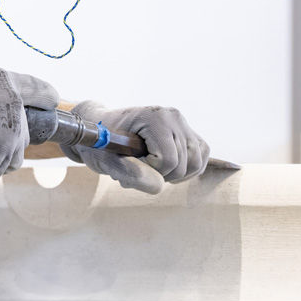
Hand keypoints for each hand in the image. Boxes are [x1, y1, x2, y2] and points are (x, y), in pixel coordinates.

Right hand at [0, 68, 58, 180]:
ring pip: (12, 157)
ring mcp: (10, 135)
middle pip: (24, 133)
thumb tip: (5, 114)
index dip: (46, 96)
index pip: (39, 89)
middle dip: (9, 139)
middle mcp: (14, 108)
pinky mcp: (0, 158)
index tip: (50, 100)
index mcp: (7, 83)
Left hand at [63, 101, 209, 193]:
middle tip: (137, 168)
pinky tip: (165, 168)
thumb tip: (159, 185)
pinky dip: (186, 170)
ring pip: (195, 163)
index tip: (130, 163)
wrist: (100, 130)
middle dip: (161, 175)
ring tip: (150, 169)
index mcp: (154, 117)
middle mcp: (173, 115)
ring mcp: (182, 122)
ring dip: (175, 175)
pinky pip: (200, 158)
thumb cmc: (100, 144)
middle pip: (184, 165)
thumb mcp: (107, 161)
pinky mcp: (188, 131)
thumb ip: (131, 173)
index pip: (168, 161)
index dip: (149, 172)